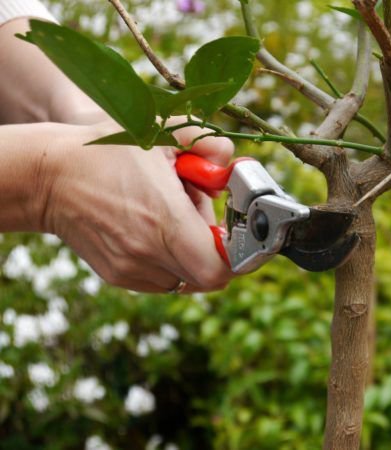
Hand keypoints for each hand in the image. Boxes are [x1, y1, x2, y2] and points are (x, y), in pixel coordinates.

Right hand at [40, 121, 234, 292]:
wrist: (49, 177)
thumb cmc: (107, 150)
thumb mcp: (161, 131)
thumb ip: (207, 143)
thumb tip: (232, 166)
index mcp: (165, 218)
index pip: (219, 267)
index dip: (238, 255)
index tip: (235, 233)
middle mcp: (148, 251)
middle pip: (208, 277)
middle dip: (218, 253)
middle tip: (205, 221)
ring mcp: (131, 268)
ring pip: (186, 279)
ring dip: (192, 256)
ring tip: (172, 221)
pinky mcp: (118, 275)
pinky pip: (162, 279)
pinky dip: (170, 261)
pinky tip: (154, 230)